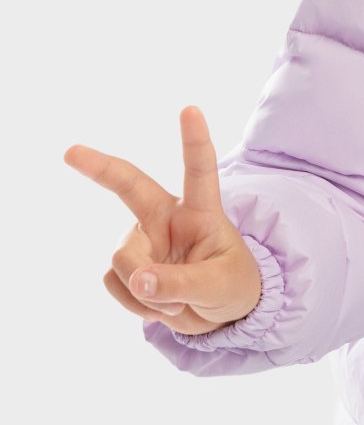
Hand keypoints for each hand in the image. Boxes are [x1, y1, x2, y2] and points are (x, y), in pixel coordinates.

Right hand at [64, 105, 262, 333]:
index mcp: (200, 212)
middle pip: (130, 186)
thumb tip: (138, 280)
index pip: (198, 172)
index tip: (190, 109)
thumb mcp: (220, 287)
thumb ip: (183, 283)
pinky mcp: (127, 267)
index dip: (194, 141)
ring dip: (146, 291)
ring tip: (176, 305)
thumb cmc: (231, 287)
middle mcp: (166, 219)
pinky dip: (136, 304)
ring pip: (124, 259)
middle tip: (71, 152)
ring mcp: (143, 241)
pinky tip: (157, 308)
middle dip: (100, 167)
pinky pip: (117, 284)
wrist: (219, 315)